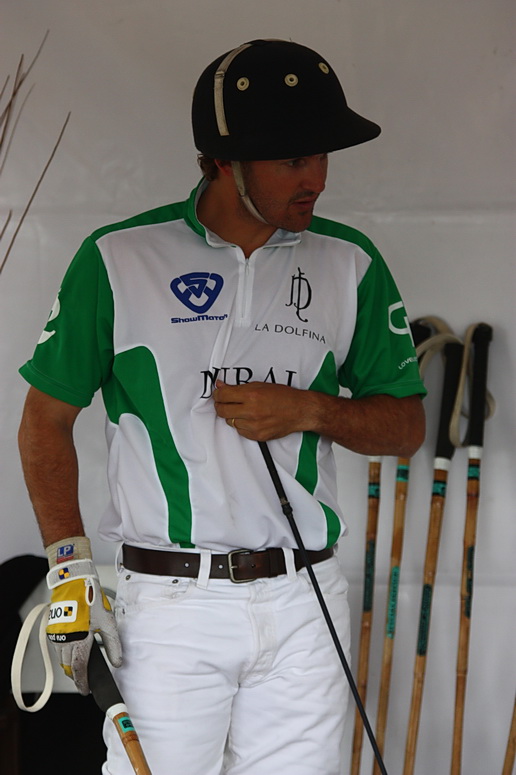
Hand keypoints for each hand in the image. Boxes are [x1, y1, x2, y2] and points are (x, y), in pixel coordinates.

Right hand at [46, 558, 121, 694]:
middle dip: (76, 676)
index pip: (79, 670)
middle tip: (85, 680)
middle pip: (68, 667)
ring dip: (69, 665)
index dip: (82, 683)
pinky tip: (73, 650)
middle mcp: (64, 641)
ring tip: (80, 665)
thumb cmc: (90, 600)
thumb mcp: (107, 622)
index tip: (86, 691)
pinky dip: (64, 654)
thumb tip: (117, 662)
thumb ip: (113, 645)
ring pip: (61, 659)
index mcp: (78, 641)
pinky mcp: (52, 629)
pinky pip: (57, 648)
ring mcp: (56, 635)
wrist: (73, 583)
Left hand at [212, 380, 311, 440]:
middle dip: (220, 405)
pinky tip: (250, 418)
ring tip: (243, 410)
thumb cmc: (283, 396)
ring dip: (233, 416)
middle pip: (221, 411)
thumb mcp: (260, 385)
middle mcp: (251, 411)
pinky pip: (240, 431)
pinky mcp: (258, 436)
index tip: (218, 393)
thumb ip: (238, 387)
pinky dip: (242, 425)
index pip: (222, 395)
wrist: (300, 411)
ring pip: (230, 422)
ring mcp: (254, 425)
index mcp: (251, 395)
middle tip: (224, 402)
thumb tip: (221, 385)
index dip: (217, 393)